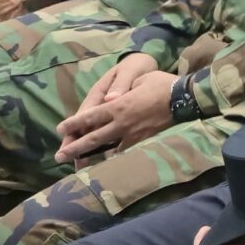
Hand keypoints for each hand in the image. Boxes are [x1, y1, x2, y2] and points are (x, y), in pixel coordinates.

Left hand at [53, 52, 173, 161]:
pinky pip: (125, 151)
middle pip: (93, 138)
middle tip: (59, 156)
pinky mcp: (144, 141)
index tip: (60, 129)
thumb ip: (122, 89)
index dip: (73, 124)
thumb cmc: (161, 84)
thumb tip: (111, 96)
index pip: (90, 117)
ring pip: (107, 149)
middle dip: (74, 148)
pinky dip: (114, 157)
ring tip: (79, 165)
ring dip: (92, 157)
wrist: (184, 99)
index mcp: (117, 106)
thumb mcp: (138, 79)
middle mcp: (121, 123)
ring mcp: (133, 134)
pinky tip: (107, 162)